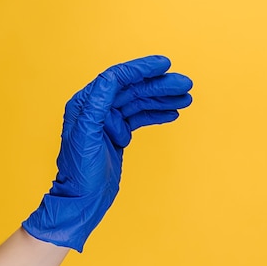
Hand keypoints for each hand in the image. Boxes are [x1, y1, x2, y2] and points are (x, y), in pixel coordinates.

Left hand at [22, 55, 192, 251]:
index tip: (164, 65)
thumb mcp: (86, 137)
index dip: (141, 69)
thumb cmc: (80, 173)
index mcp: (85, 104)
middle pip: (133, 89)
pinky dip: (157, 114)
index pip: (117, 78)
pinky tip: (174, 112)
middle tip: (185, 84)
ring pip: (140, 103)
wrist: (83, 200)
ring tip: (186, 98)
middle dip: (160, 85)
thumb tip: (111, 79)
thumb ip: (97, 107)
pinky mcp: (119, 134)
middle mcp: (96, 108)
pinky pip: (141, 118)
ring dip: (163, 99)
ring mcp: (108, 121)